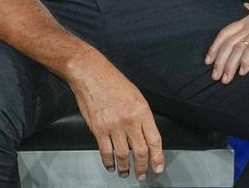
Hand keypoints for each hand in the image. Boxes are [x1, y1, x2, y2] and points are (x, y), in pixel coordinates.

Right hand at [66, 52, 164, 181]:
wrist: (90, 73)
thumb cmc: (112, 81)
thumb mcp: (135, 95)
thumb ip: (142, 116)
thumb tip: (145, 136)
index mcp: (142, 111)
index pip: (154, 140)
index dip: (158, 157)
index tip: (158, 167)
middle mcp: (130, 120)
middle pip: (140, 151)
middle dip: (142, 167)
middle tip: (142, 175)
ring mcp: (113, 126)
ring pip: (122, 155)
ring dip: (125, 168)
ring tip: (125, 173)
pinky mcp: (98, 129)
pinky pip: (105, 151)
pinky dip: (108, 162)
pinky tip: (110, 166)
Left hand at [205, 0, 248, 83]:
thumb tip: (247, 6)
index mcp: (248, 20)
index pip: (224, 33)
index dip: (215, 47)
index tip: (209, 60)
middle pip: (227, 44)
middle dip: (219, 61)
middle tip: (215, 76)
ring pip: (236, 49)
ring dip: (229, 66)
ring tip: (226, 79)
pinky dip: (245, 62)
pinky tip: (243, 72)